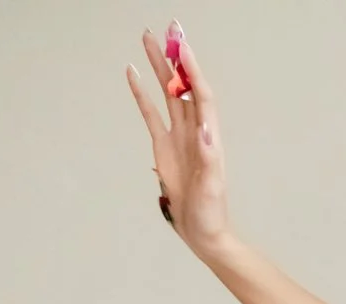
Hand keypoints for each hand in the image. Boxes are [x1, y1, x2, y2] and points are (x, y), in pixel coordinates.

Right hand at [127, 23, 232, 253]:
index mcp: (209, 137)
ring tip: (147, 41)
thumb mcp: (212, 187)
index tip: (182, 47)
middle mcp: (194, 131)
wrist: (203, 231)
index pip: (201, 95)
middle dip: (175, 58)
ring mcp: (178, 136)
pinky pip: (151, 113)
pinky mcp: (163, 146)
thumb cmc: (211, 212)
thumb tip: (205, 130)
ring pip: (167, 94)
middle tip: (164, 30)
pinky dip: (142, 94)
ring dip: (160, 68)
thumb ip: (209, 158)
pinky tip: (132, 74)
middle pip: (183, 86)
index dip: (192, 71)